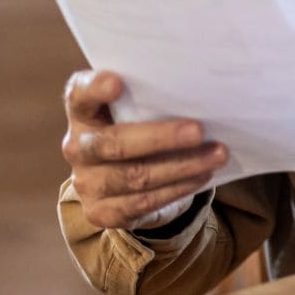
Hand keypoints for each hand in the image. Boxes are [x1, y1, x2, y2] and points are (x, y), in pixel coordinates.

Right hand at [61, 69, 227, 231]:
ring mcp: (86, 182)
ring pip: (135, 176)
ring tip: (217, 154)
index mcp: (82, 112)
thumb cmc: (137, 128)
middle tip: (199, 130)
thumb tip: (201, 92)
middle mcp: (78, 146)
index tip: (117, 82)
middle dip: (161, 137)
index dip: (95, 88)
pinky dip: (177, 189)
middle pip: (114, 143)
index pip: (80, 94)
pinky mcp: (102, 211)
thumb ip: (151, 97)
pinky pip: (143, 202)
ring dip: (182, 166)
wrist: (122, 179)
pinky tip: (201, 176)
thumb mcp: (137, 109)